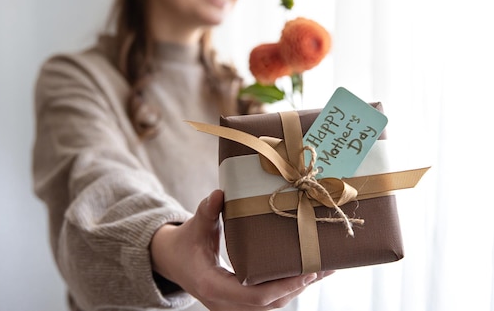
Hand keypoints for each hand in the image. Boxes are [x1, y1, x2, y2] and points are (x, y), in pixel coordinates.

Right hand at [150, 190, 332, 310]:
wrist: (172, 260)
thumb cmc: (185, 242)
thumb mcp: (196, 225)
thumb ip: (207, 211)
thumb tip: (219, 194)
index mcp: (213, 286)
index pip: (254, 297)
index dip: (282, 287)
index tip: (305, 272)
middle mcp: (223, 303)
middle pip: (269, 305)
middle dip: (297, 287)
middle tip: (322, 267)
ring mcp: (231, 306)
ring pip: (270, 306)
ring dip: (296, 290)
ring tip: (321, 270)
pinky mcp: (238, 303)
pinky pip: (266, 302)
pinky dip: (286, 290)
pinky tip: (306, 275)